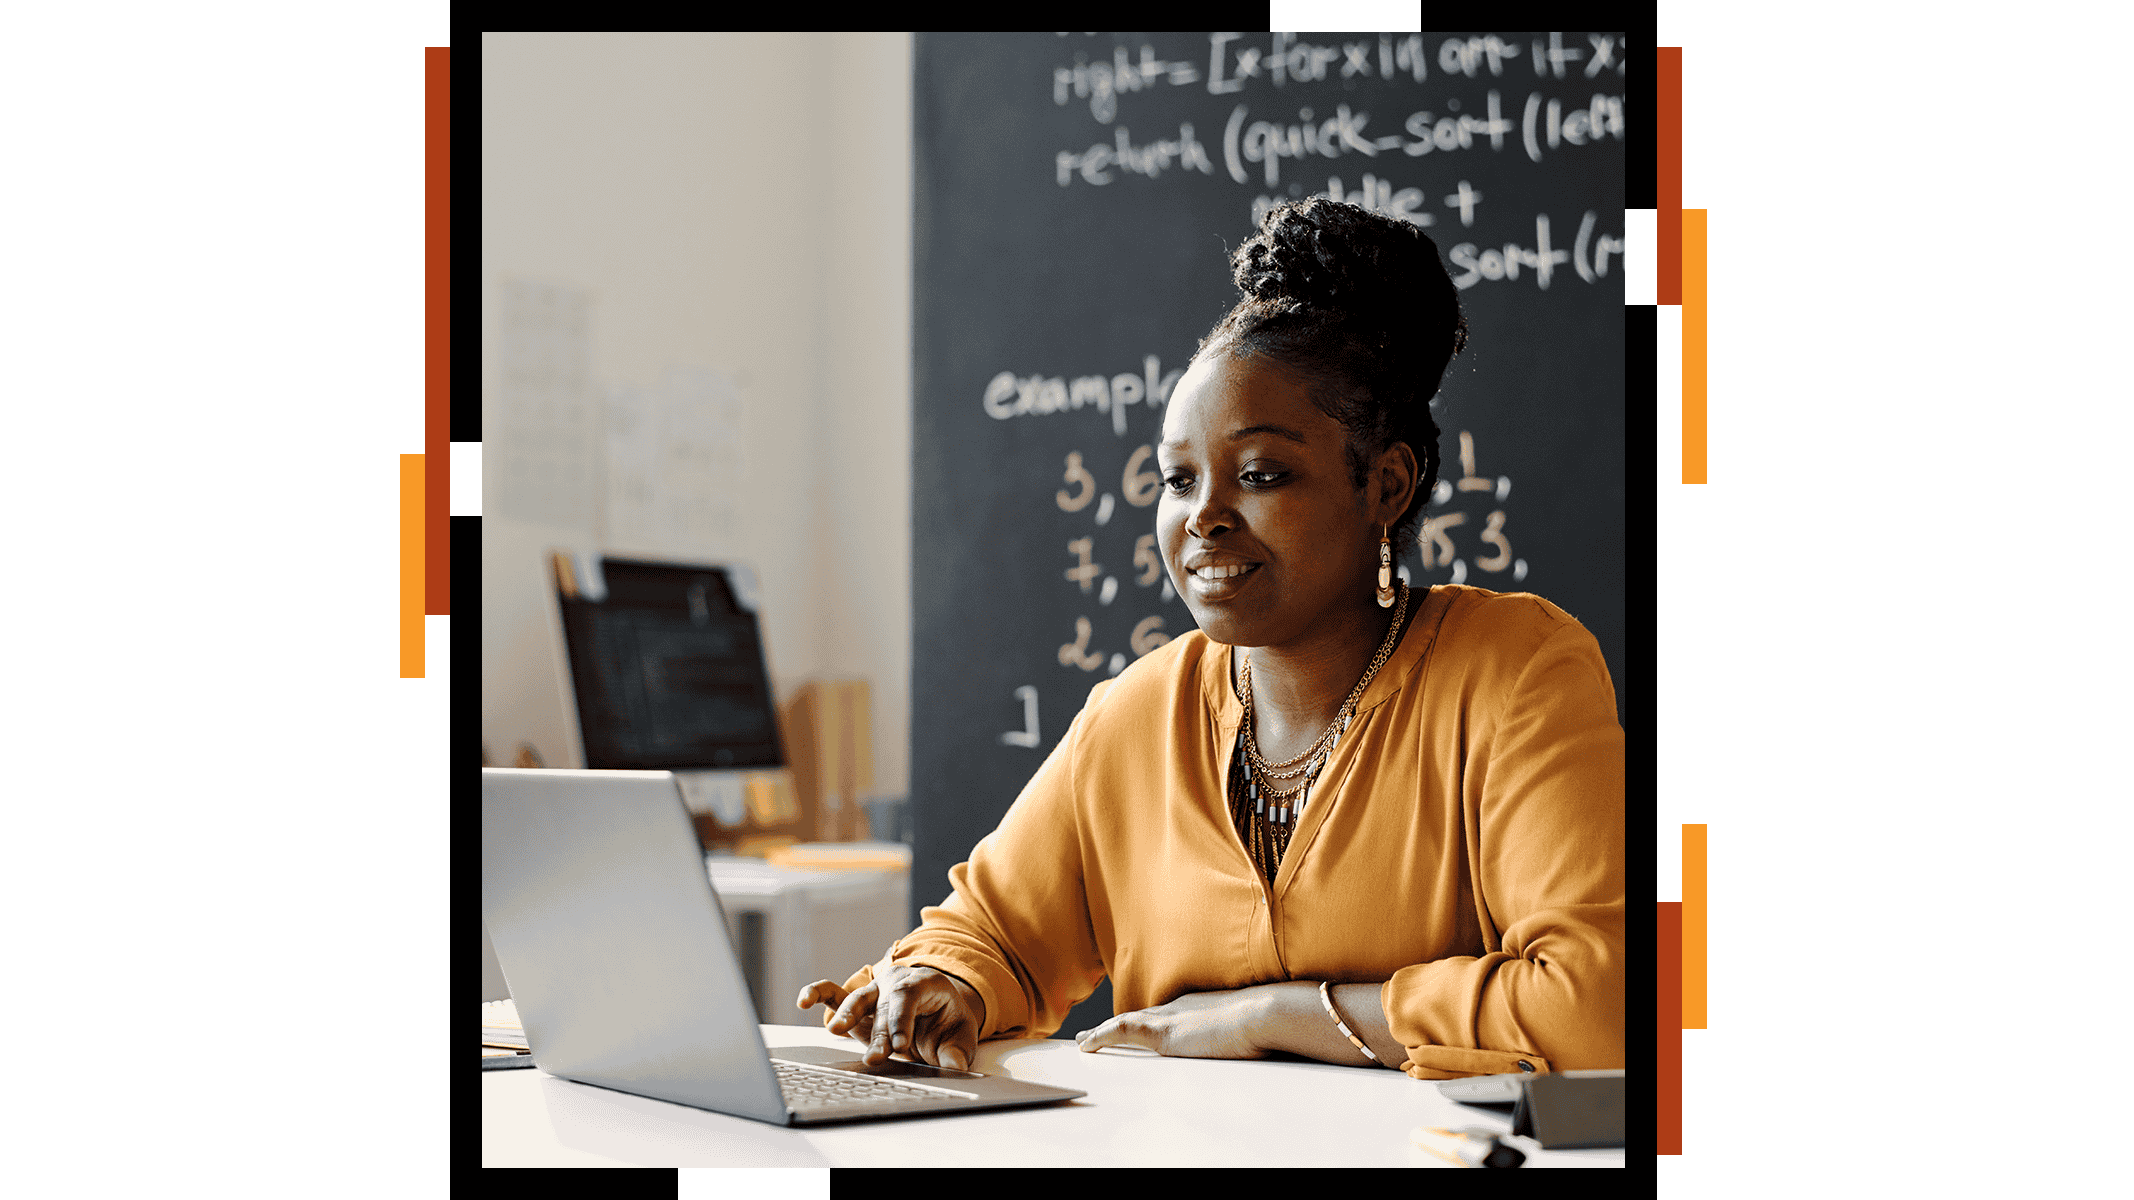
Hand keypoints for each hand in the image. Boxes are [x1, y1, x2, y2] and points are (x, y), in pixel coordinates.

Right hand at [794, 952, 984, 1071]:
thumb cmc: (947, 1020)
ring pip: (859, 999)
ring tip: (836, 1030)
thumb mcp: (960, 1034)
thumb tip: (955, 1067)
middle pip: (885, 1006)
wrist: (936, 1009)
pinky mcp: (858, 1003)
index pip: (910, 997)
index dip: (902, 1020)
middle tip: (876, 1057)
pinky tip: (804, 1001)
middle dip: (879, 1033)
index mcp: (926, 984)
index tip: (899, 1045)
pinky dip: (818, 994)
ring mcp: (875, 992)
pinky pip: (834, 993)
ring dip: (848, 1015)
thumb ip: (956, 1052)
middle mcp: (897, 983)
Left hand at [1074, 986, 1271, 1059]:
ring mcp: (1171, 1018)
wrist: (1269, 1013)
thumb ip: (1245, 1033)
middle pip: (1140, 1016)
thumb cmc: (1271, 1021)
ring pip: (1125, 1023)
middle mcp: (1180, 1007)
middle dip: (1118, 1024)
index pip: (1165, 1013)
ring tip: (1083, 1040)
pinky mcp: (1165, 1033)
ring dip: (1102, 1031)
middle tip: (1095, 1032)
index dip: (1146, 1020)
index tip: (1135, 1025)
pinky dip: (1102, 1036)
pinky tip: (1087, 1044)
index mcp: (1200, 1005)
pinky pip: (1122, 1031)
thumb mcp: (1253, 1027)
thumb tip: (1256, 1042)